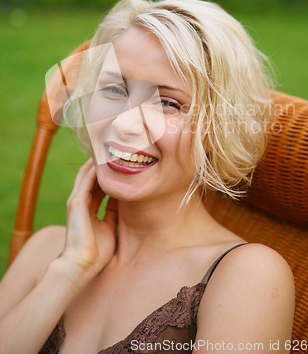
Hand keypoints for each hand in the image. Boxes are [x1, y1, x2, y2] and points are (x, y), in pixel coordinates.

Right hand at [61, 158, 117, 277]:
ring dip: (98, 161)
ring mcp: (77, 200)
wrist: (82, 265)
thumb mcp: (109, 227)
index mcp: (88, 208)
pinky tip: (104, 159)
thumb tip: (125, 202)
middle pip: (92, 176)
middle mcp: (81, 201)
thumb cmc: (96, 252)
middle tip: (116, 148)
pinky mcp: (76, 202)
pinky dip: (94, 169)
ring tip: (110, 147)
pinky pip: (86, 180)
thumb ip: (113, 213)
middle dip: (103, 163)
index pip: (99, 185)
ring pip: (87, 174)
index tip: (122, 162)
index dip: (110, 174)